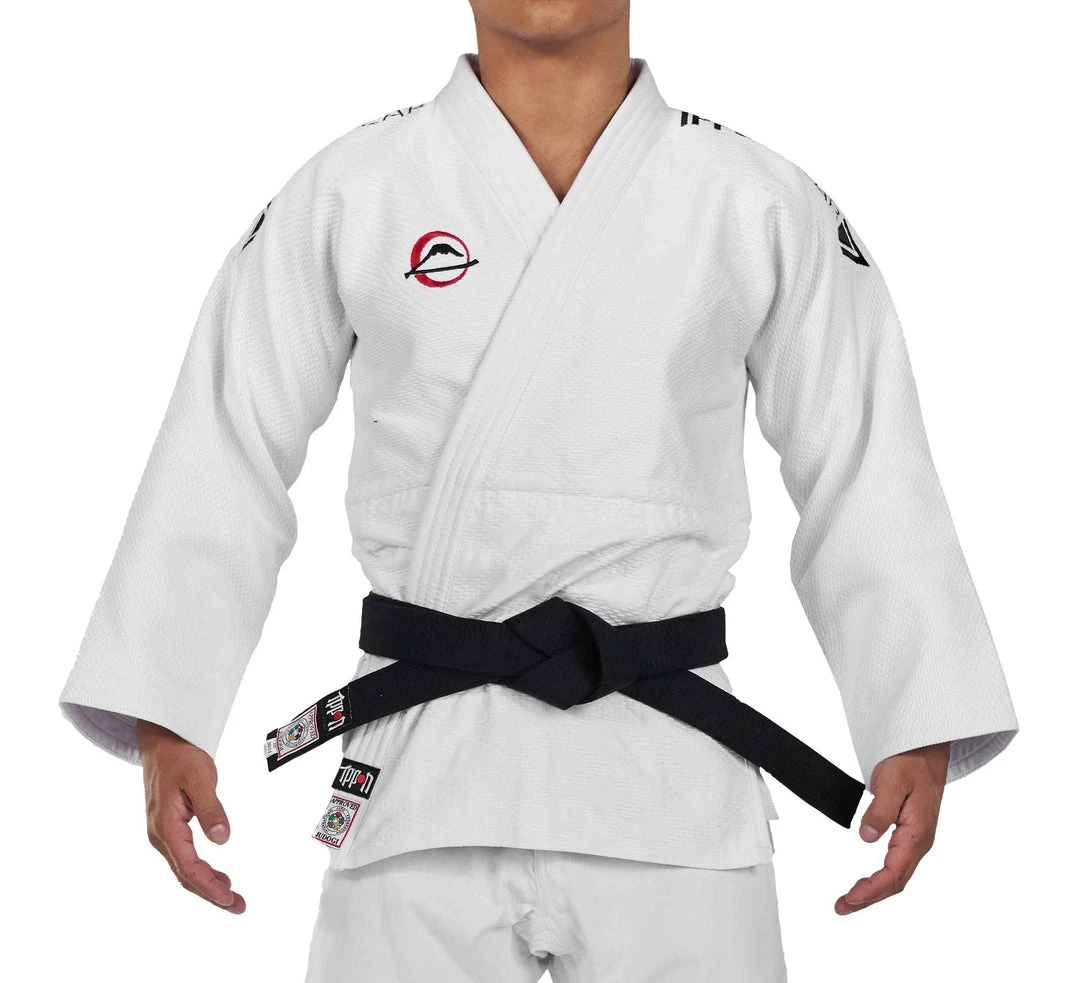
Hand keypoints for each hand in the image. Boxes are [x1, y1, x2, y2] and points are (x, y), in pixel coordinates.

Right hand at [136, 719, 245, 913]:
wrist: (163, 742)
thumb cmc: (182, 756)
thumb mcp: (202, 778)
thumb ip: (211, 809)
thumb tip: (222, 839)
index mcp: (166, 826)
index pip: (188, 866)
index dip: (209, 885)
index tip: (228, 898)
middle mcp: (160, 835)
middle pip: (185, 875)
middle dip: (210, 894)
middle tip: (238, 906)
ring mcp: (162, 833)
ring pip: (184, 868)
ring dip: (206, 884)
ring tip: (231, 897)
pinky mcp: (168, 828)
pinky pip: (183, 857)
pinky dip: (200, 871)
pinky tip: (217, 876)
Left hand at [835, 741, 949, 914]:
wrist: (925, 749)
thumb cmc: (910, 761)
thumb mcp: (892, 781)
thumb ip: (880, 810)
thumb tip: (866, 838)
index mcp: (918, 834)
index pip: (894, 873)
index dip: (872, 889)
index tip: (851, 897)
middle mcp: (919, 841)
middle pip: (896, 882)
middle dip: (869, 898)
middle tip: (842, 907)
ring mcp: (916, 839)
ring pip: (896, 875)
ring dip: (874, 891)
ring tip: (849, 900)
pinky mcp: (910, 834)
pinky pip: (896, 864)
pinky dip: (880, 878)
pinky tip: (868, 883)